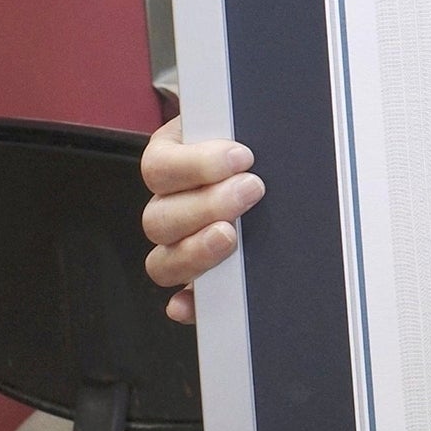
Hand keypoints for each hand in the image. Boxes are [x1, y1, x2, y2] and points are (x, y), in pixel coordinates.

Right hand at [140, 115, 264, 323]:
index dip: (197, 165)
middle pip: (158, 218)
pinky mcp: (198, 278)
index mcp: (171, 160)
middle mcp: (168, 205)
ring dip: (197, 251)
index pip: (160, 167)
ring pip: (163, 261)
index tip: (242, 156)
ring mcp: (179, 245)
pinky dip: (188, 305)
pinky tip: (194, 302)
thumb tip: (253, 144)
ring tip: (233, 236)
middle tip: (252, 190)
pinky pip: (182, 300)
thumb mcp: (245, 125)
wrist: (272, 161)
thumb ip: (245, 129)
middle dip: (207, 206)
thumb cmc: (255, 141)